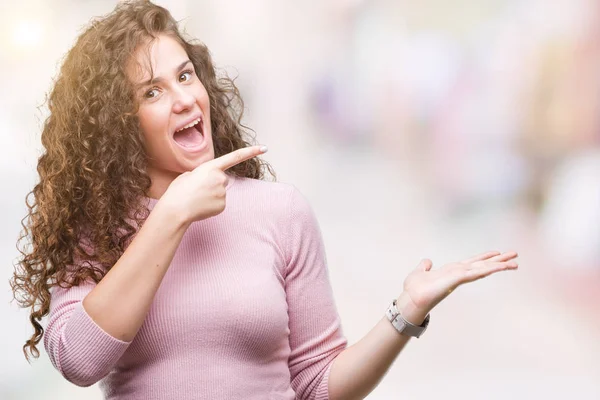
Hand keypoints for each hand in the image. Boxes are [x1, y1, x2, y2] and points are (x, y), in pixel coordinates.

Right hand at [160, 145, 267, 223]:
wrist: (176, 209)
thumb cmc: (178, 191)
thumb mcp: (188, 175)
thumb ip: (202, 174)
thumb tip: (206, 181)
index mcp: (211, 167)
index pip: (235, 157)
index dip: (251, 152)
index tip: (264, 148)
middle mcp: (221, 178)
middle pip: (221, 179)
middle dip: (212, 184)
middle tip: (196, 190)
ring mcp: (223, 192)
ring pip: (219, 192)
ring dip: (210, 195)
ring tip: (196, 198)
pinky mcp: (222, 205)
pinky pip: (218, 203)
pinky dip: (210, 205)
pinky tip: (201, 206)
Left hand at [396, 251, 518, 323]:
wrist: (411, 299)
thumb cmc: (414, 289)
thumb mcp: (419, 272)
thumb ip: (424, 266)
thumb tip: (427, 261)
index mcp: (452, 271)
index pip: (472, 262)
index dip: (485, 257)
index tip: (497, 252)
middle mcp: (458, 273)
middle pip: (482, 264)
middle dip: (499, 260)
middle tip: (515, 255)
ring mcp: (459, 277)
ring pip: (483, 269)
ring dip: (499, 265)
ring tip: (515, 263)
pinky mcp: (456, 280)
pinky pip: (474, 273)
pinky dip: (486, 269)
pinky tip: (498, 266)